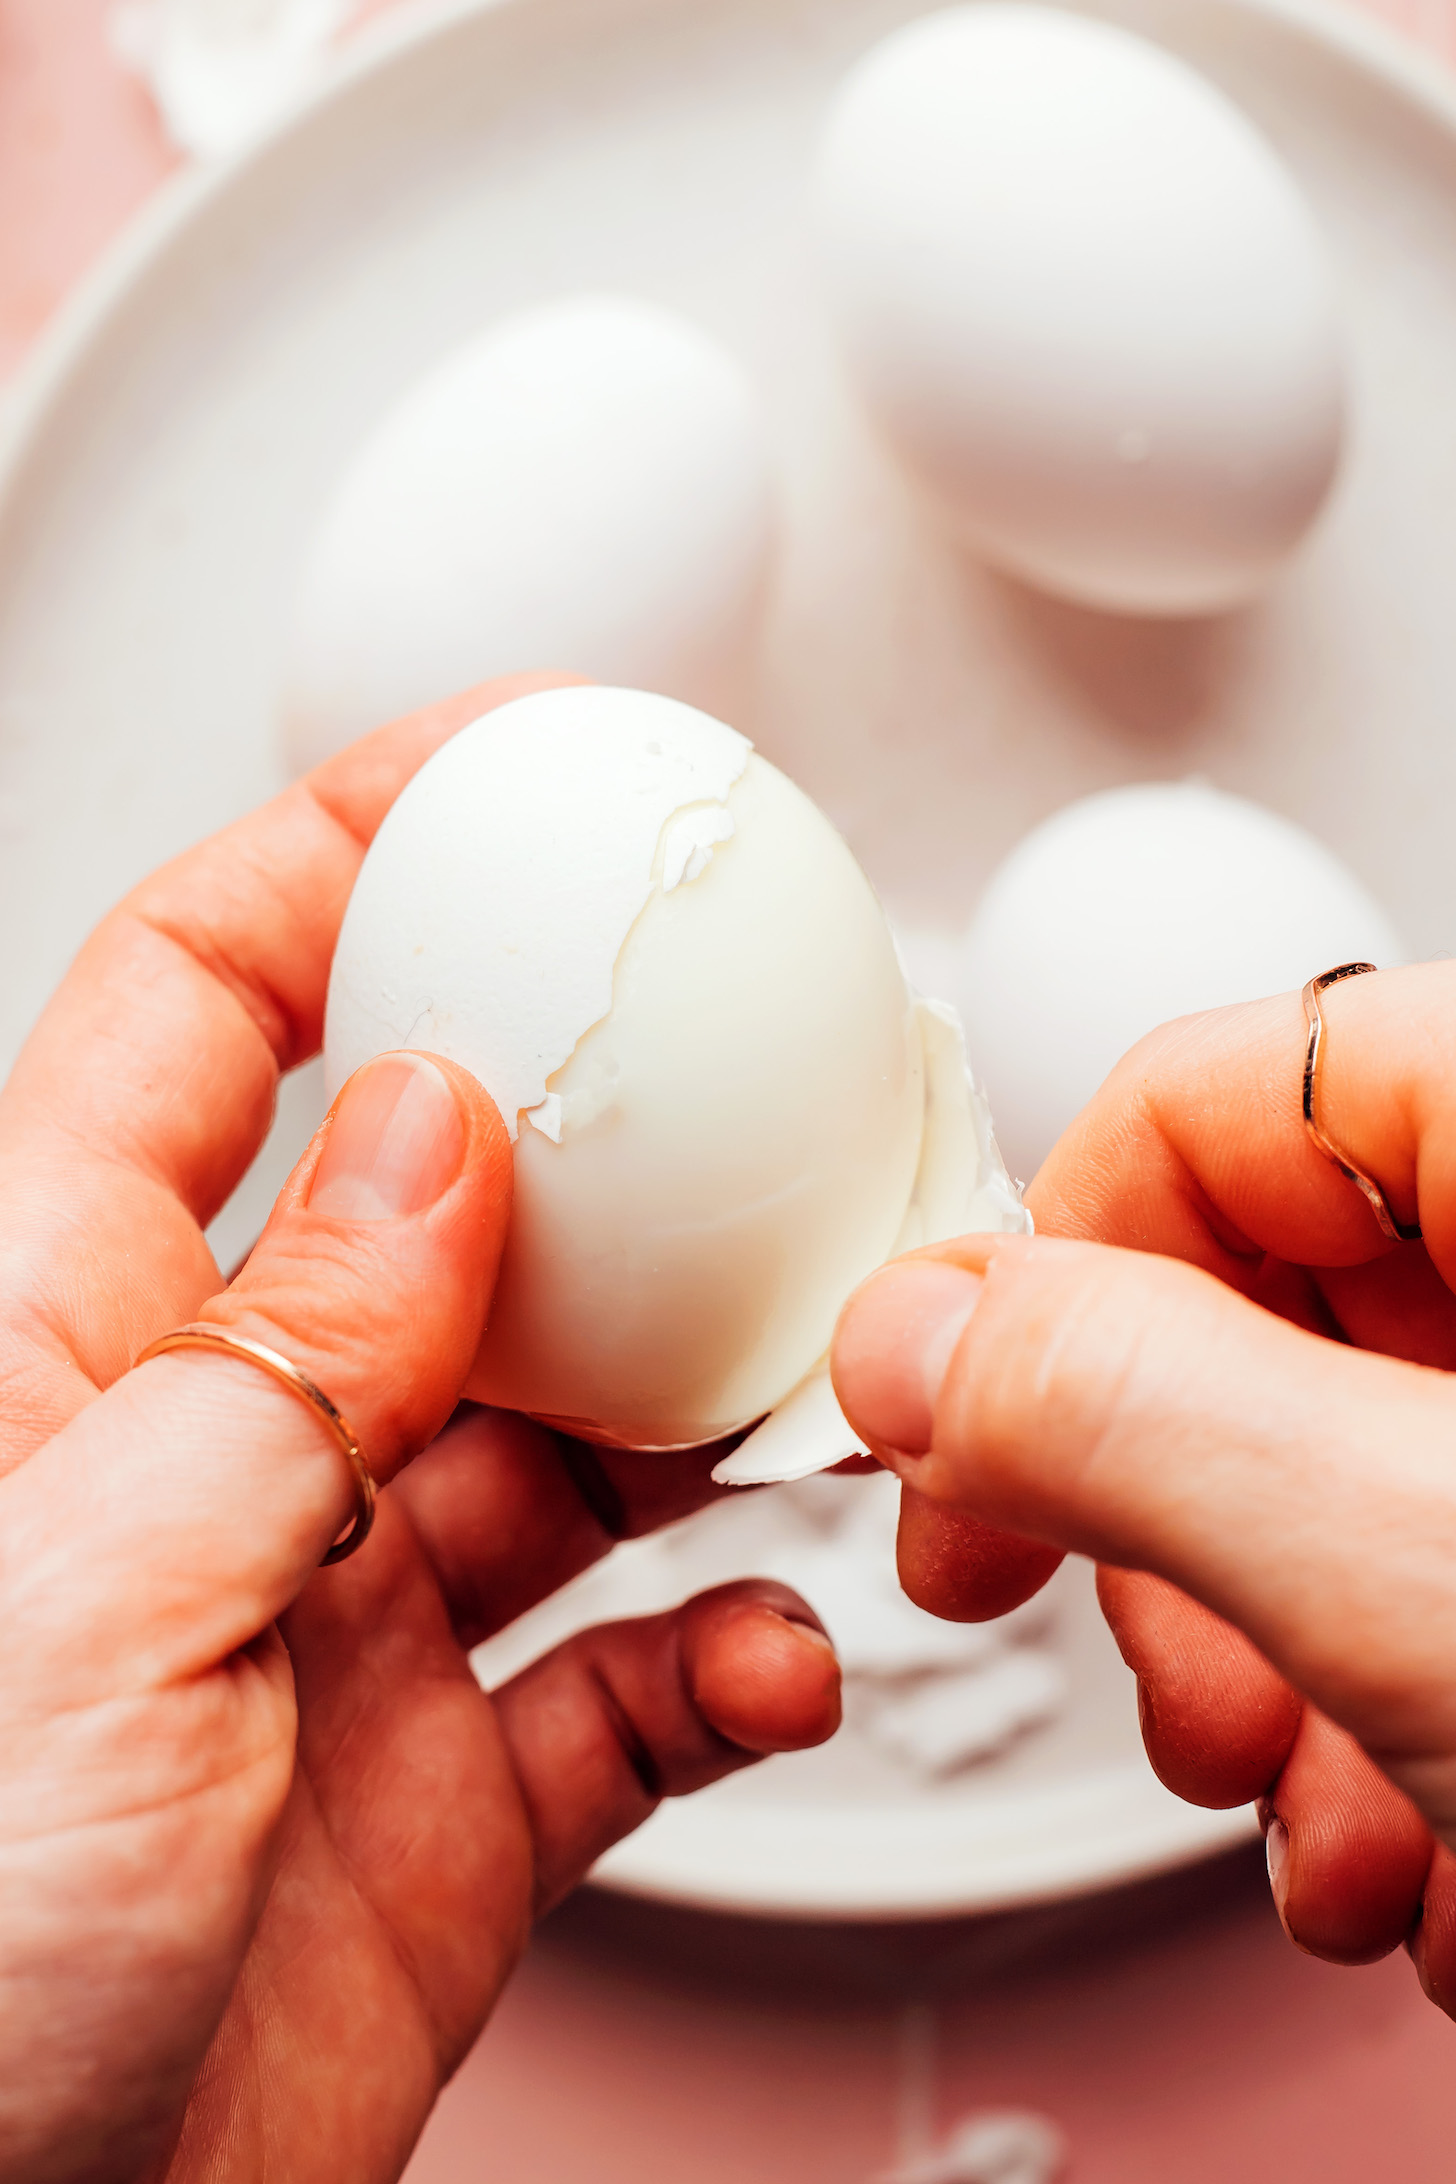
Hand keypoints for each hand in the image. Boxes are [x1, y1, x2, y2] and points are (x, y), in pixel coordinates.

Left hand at [0, 678, 840, 2183]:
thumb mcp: (98, 1588)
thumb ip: (291, 1349)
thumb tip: (439, 1127)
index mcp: (72, 1337)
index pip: (207, 1008)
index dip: (345, 855)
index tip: (509, 764)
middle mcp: (223, 1452)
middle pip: (451, 1202)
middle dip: (612, 1142)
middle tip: (766, 1098)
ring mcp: (348, 1616)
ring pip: (581, 1431)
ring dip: (720, 1404)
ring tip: (823, 1389)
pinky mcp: (453, 1786)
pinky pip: (636, 1674)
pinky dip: (732, 1654)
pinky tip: (772, 1650)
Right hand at [832, 962, 1455, 2009]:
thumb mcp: (1401, 1552)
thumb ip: (1116, 1408)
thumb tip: (903, 1332)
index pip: (1199, 1094)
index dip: (1042, 1271)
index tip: (969, 1444)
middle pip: (1256, 1296)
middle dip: (1162, 1530)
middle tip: (1141, 1663)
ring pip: (1342, 1460)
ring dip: (1274, 1671)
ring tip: (1307, 1819)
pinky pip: (1451, 1560)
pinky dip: (1398, 1718)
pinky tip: (1425, 1857)